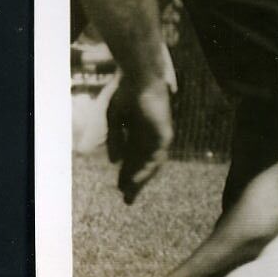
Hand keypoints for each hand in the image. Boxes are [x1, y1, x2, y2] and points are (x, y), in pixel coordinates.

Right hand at [105, 76, 173, 203]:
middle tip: (126, 199)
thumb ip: (115, 139)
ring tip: (129, 194)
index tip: (119, 189)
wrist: (138, 77)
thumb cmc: (125, 91)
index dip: (125, 174)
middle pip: (143, 164)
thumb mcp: (112, 119)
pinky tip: (136, 180)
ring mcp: (159, 135)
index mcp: (138, 132)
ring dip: (139, 179)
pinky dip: (145, 169)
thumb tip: (114, 162)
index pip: (133, 159)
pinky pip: (156, 156)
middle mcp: (151, 136)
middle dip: (134, 182)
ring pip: (150, 164)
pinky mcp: (165, 133)